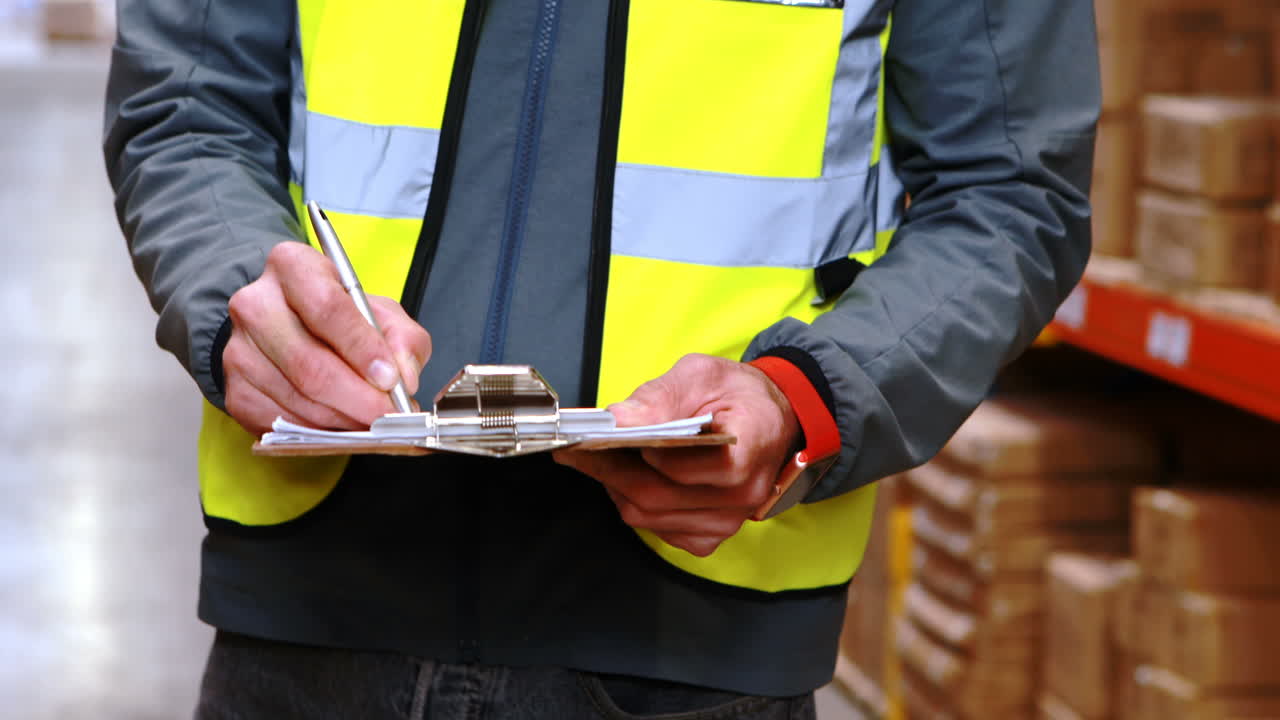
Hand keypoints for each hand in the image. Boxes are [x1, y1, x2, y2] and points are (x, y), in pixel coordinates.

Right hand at [222, 242, 431, 435]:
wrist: (286, 325)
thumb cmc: (338, 316)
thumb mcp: (380, 312)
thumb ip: (403, 339)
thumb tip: (403, 378)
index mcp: (292, 267)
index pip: (326, 308)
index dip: (362, 349)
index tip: (390, 379)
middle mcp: (255, 304)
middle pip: (309, 363)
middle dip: (358, 397)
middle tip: (389, 414)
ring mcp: (239, 350)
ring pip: (298, 399)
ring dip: (344, 419)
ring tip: (374, 421)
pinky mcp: (235, 390)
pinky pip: (283, 423)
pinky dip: (321, 432)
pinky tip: (343, 424)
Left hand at [553, 354, 799, 556]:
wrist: (771, 420)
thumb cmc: (740, 396)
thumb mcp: (702, 374)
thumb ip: (661, 396)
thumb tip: (619, 419)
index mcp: (749, 448)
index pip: (682, 466)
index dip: (640, 453)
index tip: (603, 437)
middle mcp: (743, 494)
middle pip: (657, 496)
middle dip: (610, 471)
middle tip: (581, 448)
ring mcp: (728, 520)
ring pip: (650, 517)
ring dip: (619, 488)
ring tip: (604, 458)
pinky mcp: (712, 534)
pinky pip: (659, 529)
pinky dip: (638, 505)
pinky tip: (636, 478)